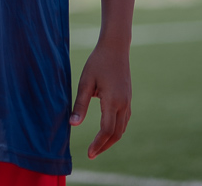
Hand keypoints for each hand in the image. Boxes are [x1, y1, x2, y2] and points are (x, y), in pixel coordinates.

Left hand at [69, 40, 131, 158]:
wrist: (116, 47)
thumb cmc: (98, 62)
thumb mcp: (85, 81)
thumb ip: (80, 104)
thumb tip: (73, 125)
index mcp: (113, 100)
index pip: (107, 130)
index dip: (98, 144)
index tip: (89, 153)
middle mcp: (123, 104)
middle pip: (116, 134)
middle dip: (104, 146)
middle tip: (92, 154)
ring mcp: (128, 101)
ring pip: (122, 129)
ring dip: (110, 140)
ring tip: (98, 146)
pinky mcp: (128, 98)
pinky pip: (124, 120)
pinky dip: (116, 130)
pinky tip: (108, 132)